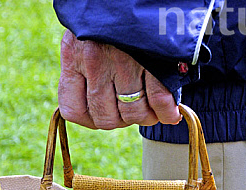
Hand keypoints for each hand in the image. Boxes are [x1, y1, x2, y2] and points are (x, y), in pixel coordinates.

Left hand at [58, 30, 180, 128]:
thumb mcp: (85, 35)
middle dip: (122, 120)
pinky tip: (171, 113)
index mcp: (73, 56)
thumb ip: (84, 68)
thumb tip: (97, 108)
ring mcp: (124, 61)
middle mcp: (95, 61)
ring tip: (153, 109)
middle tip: (134, 109)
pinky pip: (159, 100)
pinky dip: (167, 112)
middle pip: (107, 118)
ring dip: (146, 117)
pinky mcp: (151, 59)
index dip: (92, 119)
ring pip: (134, 113)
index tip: (106, 113)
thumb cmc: (110, 13)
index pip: (74, 111)